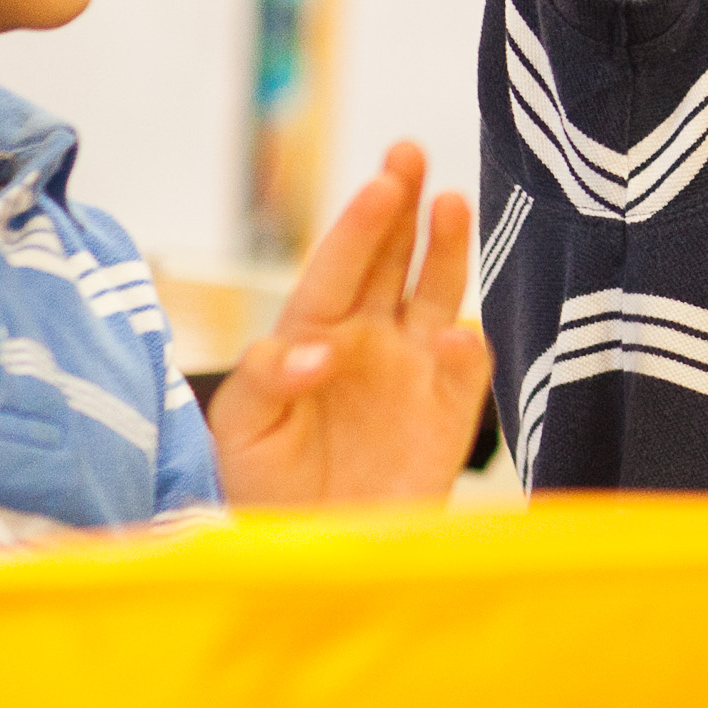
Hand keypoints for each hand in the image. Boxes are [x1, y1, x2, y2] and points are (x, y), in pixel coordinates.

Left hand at [210, 142, 491, 505]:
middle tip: (406, 152)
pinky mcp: (449, 408)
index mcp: (312, 334)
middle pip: (389, 257)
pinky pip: (467, 365)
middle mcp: (367, 337)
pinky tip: (454, 336)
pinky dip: (466, 347)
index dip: (357, 225)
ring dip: (445, 248)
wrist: (313, 555)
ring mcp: (412, 368)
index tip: (378, 184)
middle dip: (399, 203)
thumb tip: (318, 348)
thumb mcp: (240, 432)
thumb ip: (268, 380)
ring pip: (436, 291)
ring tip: (449, 201)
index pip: (336, 267)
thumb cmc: (265, 488)